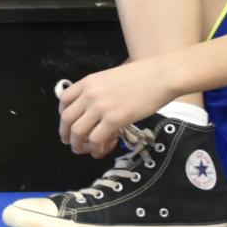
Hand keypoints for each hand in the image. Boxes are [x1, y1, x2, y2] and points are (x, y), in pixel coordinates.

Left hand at [58, 63, 172, 157]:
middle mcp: (90, 94)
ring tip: (88, 150)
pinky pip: (96, 140)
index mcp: (88, 82)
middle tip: (73, 144)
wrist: (162, 76)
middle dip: (67, 135)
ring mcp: (101, 107)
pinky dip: (97, 148)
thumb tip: (94, 110)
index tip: (69, 125)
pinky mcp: (114, 119)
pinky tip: (105, 148)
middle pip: (67, 119)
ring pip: (78, 133)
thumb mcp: (112, 78)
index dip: (64, 117)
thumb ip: (99, 91)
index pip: (64, 101)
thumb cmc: (143, 76)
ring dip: (79, 145)